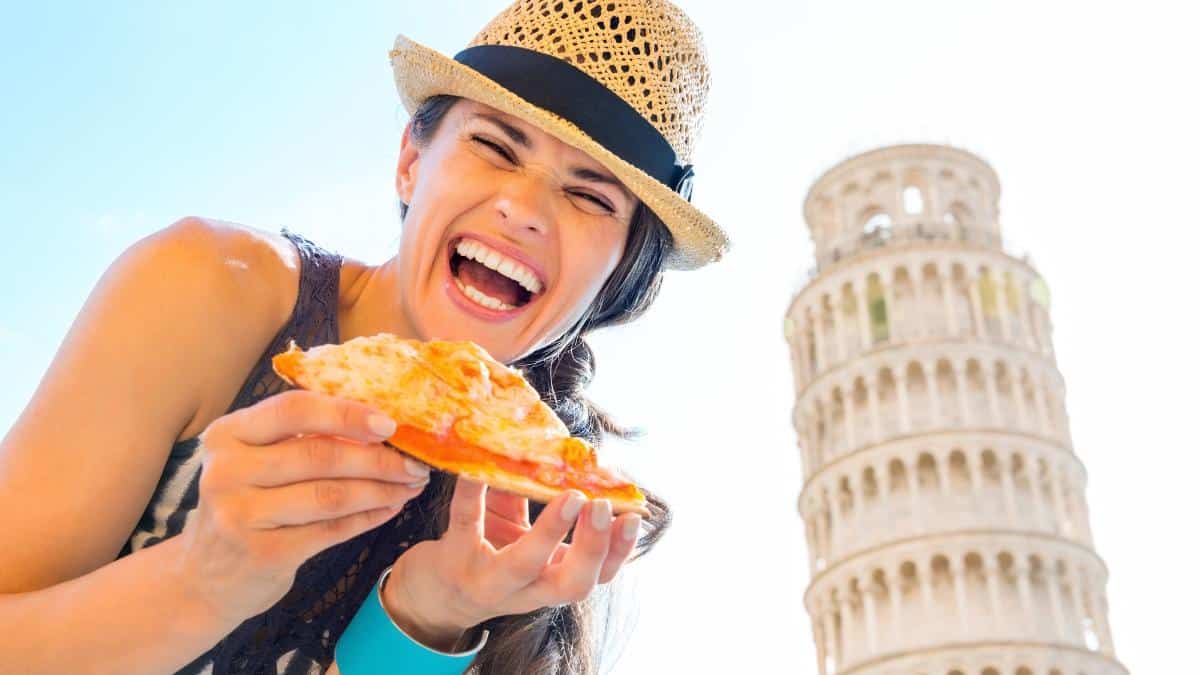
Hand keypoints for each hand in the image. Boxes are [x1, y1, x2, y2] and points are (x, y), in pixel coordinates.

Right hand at [175, 389, 431, 625]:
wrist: (204, 577)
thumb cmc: (245, 503)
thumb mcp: (255, 460)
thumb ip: (300, 437)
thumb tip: (380, 419)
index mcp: (228, 434)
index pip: (294, 410)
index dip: (347, 414)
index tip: (390, 422)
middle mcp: (226, 470)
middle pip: (319, 455)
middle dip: (378, 457)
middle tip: (416, 461)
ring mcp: (240, 515)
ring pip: (329, 495)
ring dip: (381, 489)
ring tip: (411, 484)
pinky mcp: (262, 554)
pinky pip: (330, 531)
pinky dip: (368, 517)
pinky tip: (390, 508)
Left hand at [380, 477, 641, 649]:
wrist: (432, 592)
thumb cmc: (489, 551)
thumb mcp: (523, 529)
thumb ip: (543, 495)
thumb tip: (566, 448)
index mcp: (550, 579)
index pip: (597, 576)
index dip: (619, 550)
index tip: (633, 516)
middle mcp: (526, 589)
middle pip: (573, 584)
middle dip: (593, 547)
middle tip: (600, 507)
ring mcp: (488, 579)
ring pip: (523, 566)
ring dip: (549, 532)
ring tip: (568, 495)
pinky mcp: (453, 559)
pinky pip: (466, 522)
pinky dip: (473, 492)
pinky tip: (478, 468)